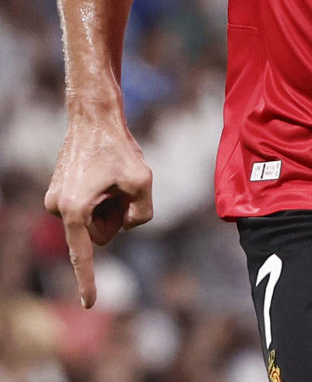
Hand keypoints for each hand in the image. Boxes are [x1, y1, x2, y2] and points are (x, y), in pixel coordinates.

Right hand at [43, 114, 154, 306]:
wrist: (94, 119)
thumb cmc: (118, 148)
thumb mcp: (143, 181)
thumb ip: (141, 213)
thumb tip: (127, 226)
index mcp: (75, 211)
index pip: (83, 254)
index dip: (88, 280)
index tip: (90, 304)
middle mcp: (58, 210)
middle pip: (100, 234)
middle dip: (115, 218)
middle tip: (123, 189)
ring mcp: (56, 201)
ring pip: (94, 220)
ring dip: (109, 206)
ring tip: (112, 180)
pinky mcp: (59, 193)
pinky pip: (88, 208)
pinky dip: (102, 197)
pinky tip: (104, 175)